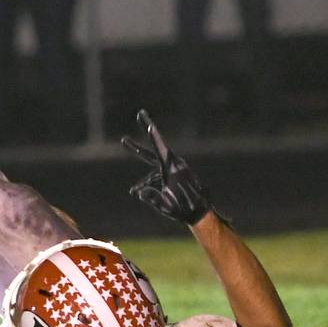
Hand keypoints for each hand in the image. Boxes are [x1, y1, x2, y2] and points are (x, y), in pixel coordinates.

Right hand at [120, 108, 211, 223]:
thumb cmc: (182, 209)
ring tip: (127, 150)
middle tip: (140, 112)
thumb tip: (138, 192)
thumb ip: (152, 198)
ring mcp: (175, 168)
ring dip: (142, 166)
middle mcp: (174, 164)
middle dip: (146, 128)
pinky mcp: (175, 174)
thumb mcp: (165, 205)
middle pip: (154, 147)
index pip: (159, 148)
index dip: (153, 135)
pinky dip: (149, 182)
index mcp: (172, 167)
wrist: (200, 214)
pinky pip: (157, 174)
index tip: (149, 124)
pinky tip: (138, 191)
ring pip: (153, 164)